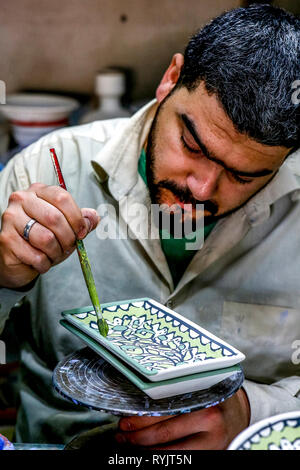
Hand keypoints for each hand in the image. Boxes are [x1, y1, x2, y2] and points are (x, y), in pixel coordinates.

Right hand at [0, 183, 99, 288]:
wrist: (16, 258)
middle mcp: (22, 200)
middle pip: (55, 218)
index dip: (76, 218)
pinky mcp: (5, 239)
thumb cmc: (42, 239)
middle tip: (68, 246)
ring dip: (56, 252)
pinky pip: (35, 256)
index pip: (62, 197)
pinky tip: (41, 262)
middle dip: (68, 238)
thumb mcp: (65, 227)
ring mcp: (11, 218)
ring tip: (53, 254)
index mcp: (38, 191)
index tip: (81, 232)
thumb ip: (81, 221)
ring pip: (46, 238)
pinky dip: (44, 264)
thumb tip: (93, 217)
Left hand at [115, 388, 249, 449]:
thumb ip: (176, 393)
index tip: (124, 420)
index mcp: (201, 398)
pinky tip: (149, 454)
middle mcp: (208, 420)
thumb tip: (139, 401)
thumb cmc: (210, 397)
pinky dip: (162, 457)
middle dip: (137, 436)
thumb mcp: (196, 389)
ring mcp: (211, 442)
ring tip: (128, 445)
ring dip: (145, 451)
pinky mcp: (212, 454)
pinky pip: (181, 459)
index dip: (140, 418)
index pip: (164, 411)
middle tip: (121, 434)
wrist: (238, 413)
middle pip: (164, 433)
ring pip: (171, 452)